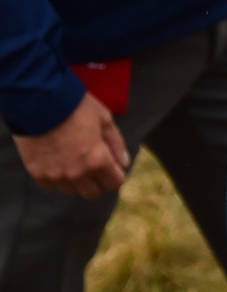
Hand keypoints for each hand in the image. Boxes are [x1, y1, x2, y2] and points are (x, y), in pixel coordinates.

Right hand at [12, 91, 130, 197]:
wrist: (36, 99)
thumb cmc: (75, 106)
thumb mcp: (104, 119)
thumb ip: (116, 144)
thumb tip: (123, 163)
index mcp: (97, 160)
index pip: (115, 183)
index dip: (115, 174)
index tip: (111, 165)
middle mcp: (77, 173)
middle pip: (93, 192)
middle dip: (97, 181)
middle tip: (92, 164)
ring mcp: (55, 174)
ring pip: (71, 190)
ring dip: (76, 180)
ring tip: (72, 160)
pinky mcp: (36, 172)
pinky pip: (50, 184)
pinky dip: (55, 177)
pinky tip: (56, 161)